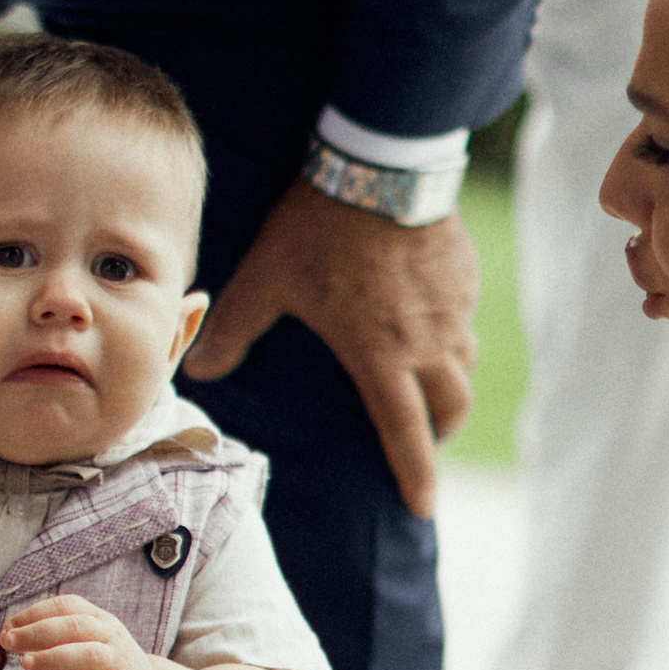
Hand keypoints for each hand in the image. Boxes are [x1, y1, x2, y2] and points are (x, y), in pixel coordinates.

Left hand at [0, 592, 160, 669]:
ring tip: (25, 664)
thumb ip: (46, 639)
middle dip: (38, 631)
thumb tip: (6, 633)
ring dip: (52, 656)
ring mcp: (118, 663)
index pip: (66, 605)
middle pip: (75, 626)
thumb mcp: (75, 646)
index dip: (35, 612)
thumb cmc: (100, 667)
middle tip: (8, 641)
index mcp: (97, 619)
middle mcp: (110, 636)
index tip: (7, 626)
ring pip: (87, 654)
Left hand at [187, 180, 475, 516]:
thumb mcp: (265, 276)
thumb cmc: (318, 224)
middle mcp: (426, 340)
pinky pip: (466, 321)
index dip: (415, 473)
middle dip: (439, 435)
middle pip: (452, 408)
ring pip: (464, 365)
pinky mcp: (466, 276)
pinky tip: (428, 323)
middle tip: (423, 442)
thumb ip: (234, 327)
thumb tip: (202, 370)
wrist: (381, 161)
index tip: (422, 507)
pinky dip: (451, 337)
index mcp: (379, 353)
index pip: (404, 431)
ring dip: (447, 385)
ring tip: (424, 386)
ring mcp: (454, 308)